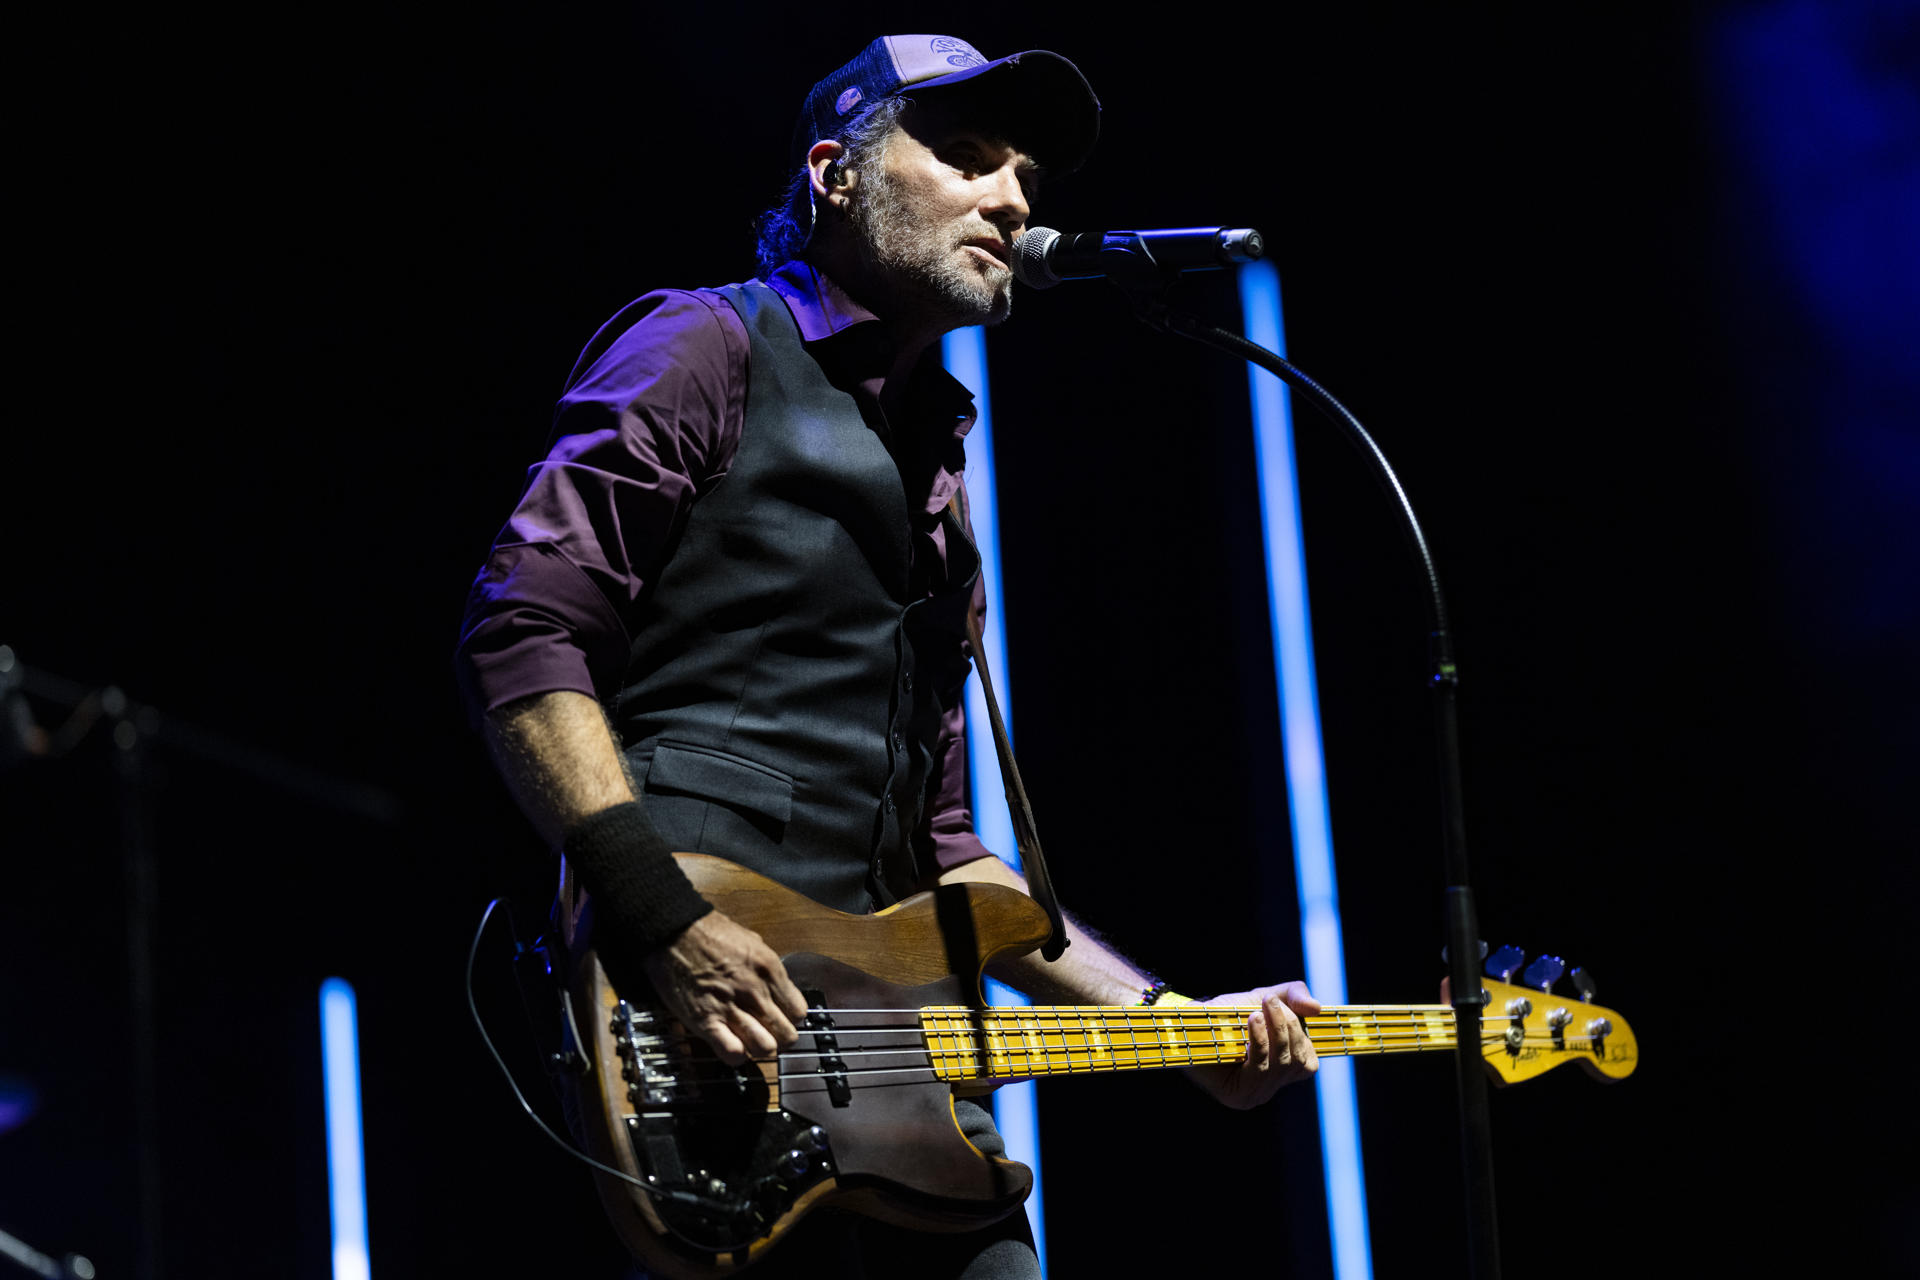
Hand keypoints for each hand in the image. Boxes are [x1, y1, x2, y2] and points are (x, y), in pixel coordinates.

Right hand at [641, 911, 809, 1064]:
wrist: (674, 932)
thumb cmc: (710, 933)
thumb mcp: (752, 942)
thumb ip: (768, 969)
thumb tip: (778, 986)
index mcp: (769, 970)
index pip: (798, 1012)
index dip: (791, 1018)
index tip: (783, 1016)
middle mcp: (755, 992)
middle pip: (786, 1035)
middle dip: (780, 1037)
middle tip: (769, 1032)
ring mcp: (731, 1008)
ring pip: (765, 1048)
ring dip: (759, 1048)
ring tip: (751, 1041)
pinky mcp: (706, 1022)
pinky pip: (733, 1053)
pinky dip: (736, 1056)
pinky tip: (733, 1046)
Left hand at [1184, 982, 1320, 1109]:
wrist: (1189, 1020)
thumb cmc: (1227, 1011)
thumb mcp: (1265, 997)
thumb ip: (1294, 996)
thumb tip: (1317, 1008)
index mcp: (1280, 1070)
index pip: (1308, 1062)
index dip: (1303, 1035)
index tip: (1292, 1006)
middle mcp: (1270, 1087)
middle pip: (1297, 1062)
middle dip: (1287, 1026)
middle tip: (1270, 1001)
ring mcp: (1255, 1094)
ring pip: (1281, 1065)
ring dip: (1274, 1031)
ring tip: (1258, 1009)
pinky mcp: (1237, 1095)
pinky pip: (1260, 1068)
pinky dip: (1260, 1041)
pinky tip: (1252, 1021)